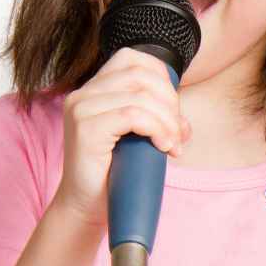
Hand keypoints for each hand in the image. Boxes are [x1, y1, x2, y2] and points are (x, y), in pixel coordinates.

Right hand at [53, 47, 191, 229]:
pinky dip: (156, 129)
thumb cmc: (113, 174)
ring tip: (172, 144)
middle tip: (177, 131)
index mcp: (93, 89)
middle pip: (141, 75)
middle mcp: (83, 94)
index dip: (161, 76)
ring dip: (167, 120)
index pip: (132, 58)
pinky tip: (164, 146)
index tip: (172, 108)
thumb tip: (185, 122)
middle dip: (169, 101)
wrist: (86, 207)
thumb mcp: (139, 138)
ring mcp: (81, 109)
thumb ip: (158, 120)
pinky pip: (132, 115)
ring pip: (140, 96)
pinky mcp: (85, 129)